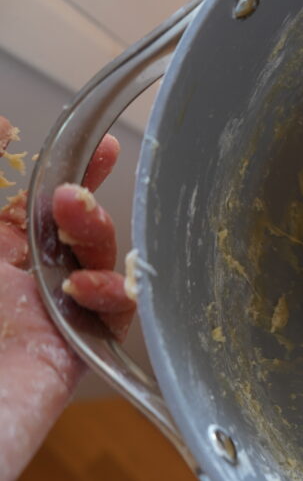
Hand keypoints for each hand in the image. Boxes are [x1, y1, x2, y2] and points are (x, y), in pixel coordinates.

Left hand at [0, 116, 134, 480]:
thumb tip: (2, 128)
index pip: (26, 206)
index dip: (55, 169)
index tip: (87, 142)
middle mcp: (15, 285)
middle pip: (69, 228)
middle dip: (87, 194)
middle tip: (95, 165)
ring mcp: (46, 317)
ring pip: (98, 262)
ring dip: (97, 230)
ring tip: (78, 212)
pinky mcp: (75, 352)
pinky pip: (114, 315)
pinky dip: (110, 292)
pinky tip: (84, 286)